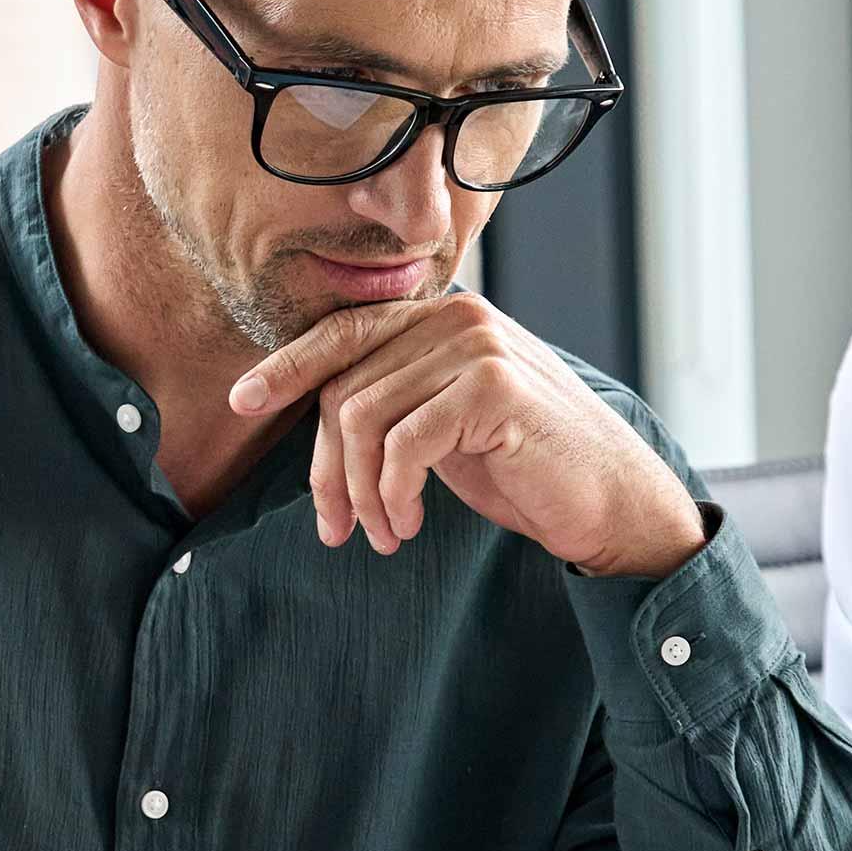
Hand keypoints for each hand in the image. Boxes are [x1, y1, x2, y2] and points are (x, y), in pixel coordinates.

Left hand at [230, 293, 705, 577]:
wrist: (610, 503)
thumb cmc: (522, 470)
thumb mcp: (441, 426)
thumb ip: (391, 399)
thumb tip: (307, 410)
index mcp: (442, 317)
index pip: (343, 334)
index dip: (286, 367)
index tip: (241, 401)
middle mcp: (458, 317)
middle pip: (344, 387)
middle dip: (326, 469)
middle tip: (337, 529)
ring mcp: (477, 347)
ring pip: (363, 417)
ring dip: (360, 492)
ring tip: (384, 533)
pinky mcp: (493, 388)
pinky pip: (402, 443)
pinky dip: (392, 493)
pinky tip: (409, 523)